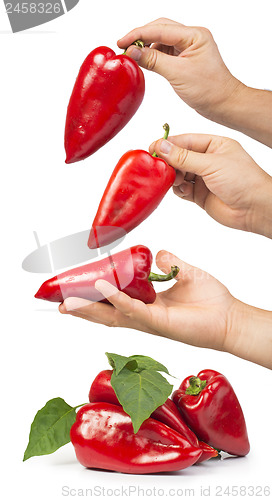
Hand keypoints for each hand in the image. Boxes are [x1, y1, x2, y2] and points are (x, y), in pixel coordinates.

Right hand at [59, 250, 271, 368]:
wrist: (230, 317)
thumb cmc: (210, 300)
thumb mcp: (185, 273)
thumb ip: (169, 263)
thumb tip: (158, 254)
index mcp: (147, 304)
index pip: (114, 300)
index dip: (94, 295)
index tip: (75, 286)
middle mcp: (143, 314)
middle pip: (105, 312)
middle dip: (81, 307)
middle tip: (59, 301)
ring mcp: (149, 321)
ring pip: (111, 315)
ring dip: (89, 307)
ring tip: (67, 300)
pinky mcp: (159, 322)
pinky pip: (133, 310)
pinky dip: (116, 299)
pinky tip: (102, 288)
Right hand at [119, 18, 271, 146]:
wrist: (224, 104)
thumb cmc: (209, 90)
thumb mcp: (177, 74)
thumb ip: (153, 60)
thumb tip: (132, 52)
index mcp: (194, 35)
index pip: (159, 28)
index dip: (137, 34)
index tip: (121, 42)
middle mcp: (192, 37)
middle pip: (159, 29)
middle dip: (140, 37)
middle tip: (123, 48)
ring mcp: (189, 47)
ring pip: (161, 40)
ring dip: (145, 46)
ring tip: (131, 56)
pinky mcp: (185, 58)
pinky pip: (164, 51)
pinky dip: (152, 55)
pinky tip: (143, 61)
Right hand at [149, 134, 271, 237]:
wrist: (254, 209)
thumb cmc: (243, 181)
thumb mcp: (211, 164)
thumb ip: (184, 157)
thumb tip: (162, 146)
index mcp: (214, 145)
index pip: (185, 140)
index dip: (168, 144)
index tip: (153, 148)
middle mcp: (208, 160)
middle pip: (179, 157)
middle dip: (170, 163)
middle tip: (161, 168)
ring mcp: (203, 178)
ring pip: (179, 174)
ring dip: (174, 178)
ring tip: (178, 181)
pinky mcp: (200, 194)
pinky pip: (182, 189)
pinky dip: (179, 190)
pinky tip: (184, 191)